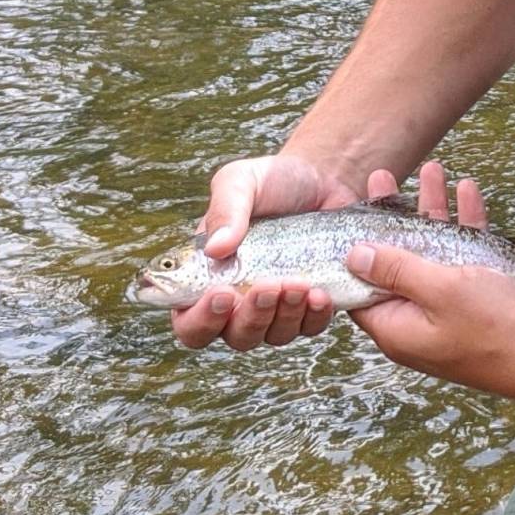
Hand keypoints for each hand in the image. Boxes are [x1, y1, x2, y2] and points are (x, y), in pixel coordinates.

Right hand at [172, 154, 354, 349]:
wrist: (325, 178)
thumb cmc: (273, 182)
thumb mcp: (241, 182)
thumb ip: (224, 211)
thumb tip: (215, 250)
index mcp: (207, 277)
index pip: (189, 321)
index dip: (200, 320)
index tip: (222, 294)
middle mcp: (239, 302)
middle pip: (235, 336)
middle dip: (251, 317)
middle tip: (268, 284)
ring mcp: (276, 309)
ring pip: (274, 336)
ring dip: (285, 315)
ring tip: (299, 282)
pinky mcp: (310, 307)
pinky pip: (310, 327)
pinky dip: (315, 315)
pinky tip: (320, 293)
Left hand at [346, 169, 514, 409]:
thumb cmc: (495, 329)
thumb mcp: (437, 290)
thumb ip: (394, 269)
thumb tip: (355, 255)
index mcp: (396, 327)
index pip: (359, 288)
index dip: (354, 251)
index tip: (352, 214)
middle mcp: (417, 319)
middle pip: (395, 261)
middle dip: (392, 217)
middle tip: (383, 179)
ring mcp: (448, 308)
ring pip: (433, 251)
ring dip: (433, 211)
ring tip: (432, 170)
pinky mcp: (478, 298)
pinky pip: (464, 256)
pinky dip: (466, 224)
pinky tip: (468, 191)